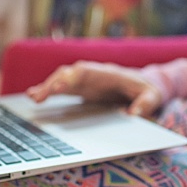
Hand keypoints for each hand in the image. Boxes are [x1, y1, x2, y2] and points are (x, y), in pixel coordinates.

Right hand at [26, 61, 162, 117]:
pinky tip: (34, 97)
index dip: (72, 78)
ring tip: (33, 98)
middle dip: (54, 83)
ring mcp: (87, 81)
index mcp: (109, 74)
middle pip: (70, 74)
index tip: (59, 86)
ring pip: (63, 79)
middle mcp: (94, 74)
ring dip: (47, 87)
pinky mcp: (82, 89)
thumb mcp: (154, 97)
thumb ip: (146, 103)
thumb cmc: (149, 90)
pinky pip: (63, 87)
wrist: (145, 84)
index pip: (88, 72)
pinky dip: (49, 91)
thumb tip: (135, 114)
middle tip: (38, 97)